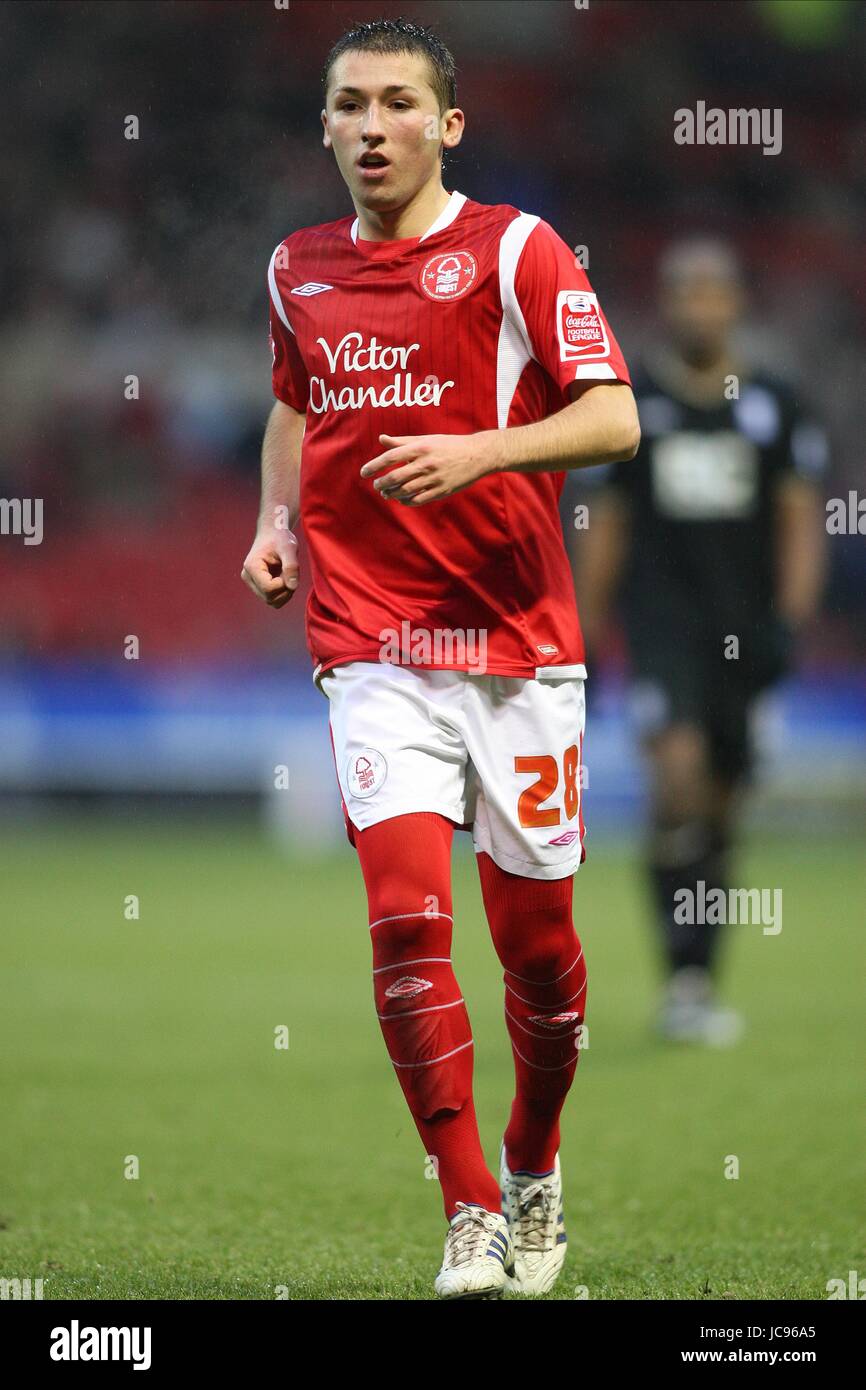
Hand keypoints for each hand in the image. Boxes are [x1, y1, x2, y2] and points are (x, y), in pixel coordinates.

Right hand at [241, 526, 298, 608]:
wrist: (273, 534)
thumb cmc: (280, 538)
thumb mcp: (289, 548)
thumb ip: (291, 566)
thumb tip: (292, 587)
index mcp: (252, 566)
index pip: (268, 589)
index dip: (283, 584)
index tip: (289, 571)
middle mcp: (248, 577)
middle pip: (269, 598)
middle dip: (285, 590)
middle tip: (291, 573)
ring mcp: (252, 583)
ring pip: (271, 601)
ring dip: (285, 593)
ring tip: (288, 576)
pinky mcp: (258, 587)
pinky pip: (272, 599)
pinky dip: (283, 594)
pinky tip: (286, 580)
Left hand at [360, 431, 496, 504]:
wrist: (477, 455)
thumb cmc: (449, 445)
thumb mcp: (426, 439)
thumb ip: (403, 441)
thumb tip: (381, 439)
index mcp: (421, 447)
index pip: (391, 457)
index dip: (375, 466)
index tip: (364, 473)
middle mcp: (426, 463)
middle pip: (396, 477)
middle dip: (382, 484)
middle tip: (376, 486)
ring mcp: (434, 478)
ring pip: (405, 491)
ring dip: (392, 494)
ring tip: (387, 493)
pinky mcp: (442, 490)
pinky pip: (419, 500)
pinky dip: (407, 501)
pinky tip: (402, 499)